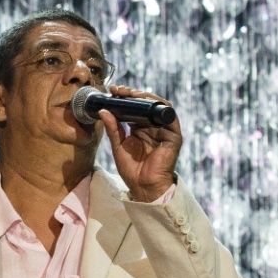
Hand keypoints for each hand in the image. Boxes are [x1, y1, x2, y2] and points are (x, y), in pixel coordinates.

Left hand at [98, 85, 181, 201]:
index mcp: (141, 128)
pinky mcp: (174, 137)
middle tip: (119, 90)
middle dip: (133, 94)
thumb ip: (113, 128)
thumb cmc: (132, 169)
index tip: (113, 91)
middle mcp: (154, 127)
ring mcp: (165, 131)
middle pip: (147, 104)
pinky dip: (160, 108)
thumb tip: (103, 110)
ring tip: (131, 94)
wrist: (143, 187)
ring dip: (146, 97)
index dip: (125, 98)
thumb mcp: (118, 145)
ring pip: (159, 107)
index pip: (135, 107)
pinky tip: (147, 103)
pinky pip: (170, 117)